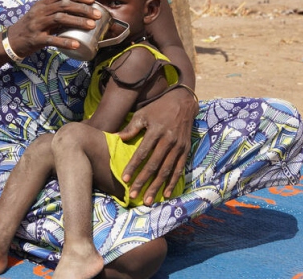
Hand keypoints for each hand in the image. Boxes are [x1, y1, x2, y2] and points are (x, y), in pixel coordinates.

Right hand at [6, 0, 100, 56]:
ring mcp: (37, 25)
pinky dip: (66, 41)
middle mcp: (40, 11)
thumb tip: (78, 11)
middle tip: (98, 14)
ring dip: (78, 21)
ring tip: (92, 25)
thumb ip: (55, 11)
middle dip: (83, 9)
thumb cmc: (30, 28)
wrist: (11, 41)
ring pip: (60, 19)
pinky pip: (52, 39)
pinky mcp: (36, 39)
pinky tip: (76, 44)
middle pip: (64, 5)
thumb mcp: (41, 15)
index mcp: (43, 4)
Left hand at [115, 87, 197, 203]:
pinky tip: (166, 193)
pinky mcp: (186, 150)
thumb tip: (116, 138)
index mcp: (156, 131)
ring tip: (148, 200)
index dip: (133, 166)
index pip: (142, 152)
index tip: (124, 179)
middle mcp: (168, 140)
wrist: (183, 102)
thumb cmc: (158, 108)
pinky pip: (179, 169)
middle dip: (143, 181)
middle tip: (134, 195)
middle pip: (154, 165)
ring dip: (157, 186)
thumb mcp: (143, 114)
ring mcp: (178, 146)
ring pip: (166, 170)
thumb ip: (131, 128)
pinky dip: (173, 182)